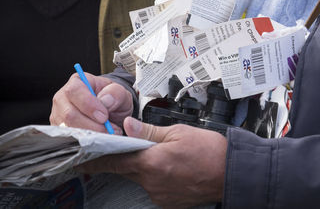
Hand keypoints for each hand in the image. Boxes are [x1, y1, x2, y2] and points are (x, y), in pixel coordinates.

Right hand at [50, 72, 132, 134]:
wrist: (111, 112)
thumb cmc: (113, 99)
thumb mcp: (120, 93)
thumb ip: (115, 93)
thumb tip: (105, 100)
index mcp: (77, 82)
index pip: (75, 91)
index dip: (89, 105)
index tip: (104, 116)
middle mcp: (63, 98)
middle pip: (69, 114)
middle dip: (92, 125)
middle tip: (110, 130)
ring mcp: (59, 115)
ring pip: (69, 129)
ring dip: (91, 134)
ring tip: (109, 134)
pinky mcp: (60, 131)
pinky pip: (69, 139)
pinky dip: (87, 141)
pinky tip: (99, 139)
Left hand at [77, 118, 226, 207]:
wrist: (232, 173)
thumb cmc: (209, 150)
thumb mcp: (179, 132)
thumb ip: (150, 131)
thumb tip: (127, 126)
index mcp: (152, 162)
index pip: (115, 160)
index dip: (96, 158)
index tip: (81, 157)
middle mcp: (152, 182)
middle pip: (127, 169)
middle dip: (124, 158)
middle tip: (129, 148)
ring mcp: (160, 195)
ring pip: (141, 178)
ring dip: (144, 167)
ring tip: (164, 156)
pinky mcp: (168, 202)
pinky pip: (153, 187)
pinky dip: (156, 176)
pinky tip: (172, 168)